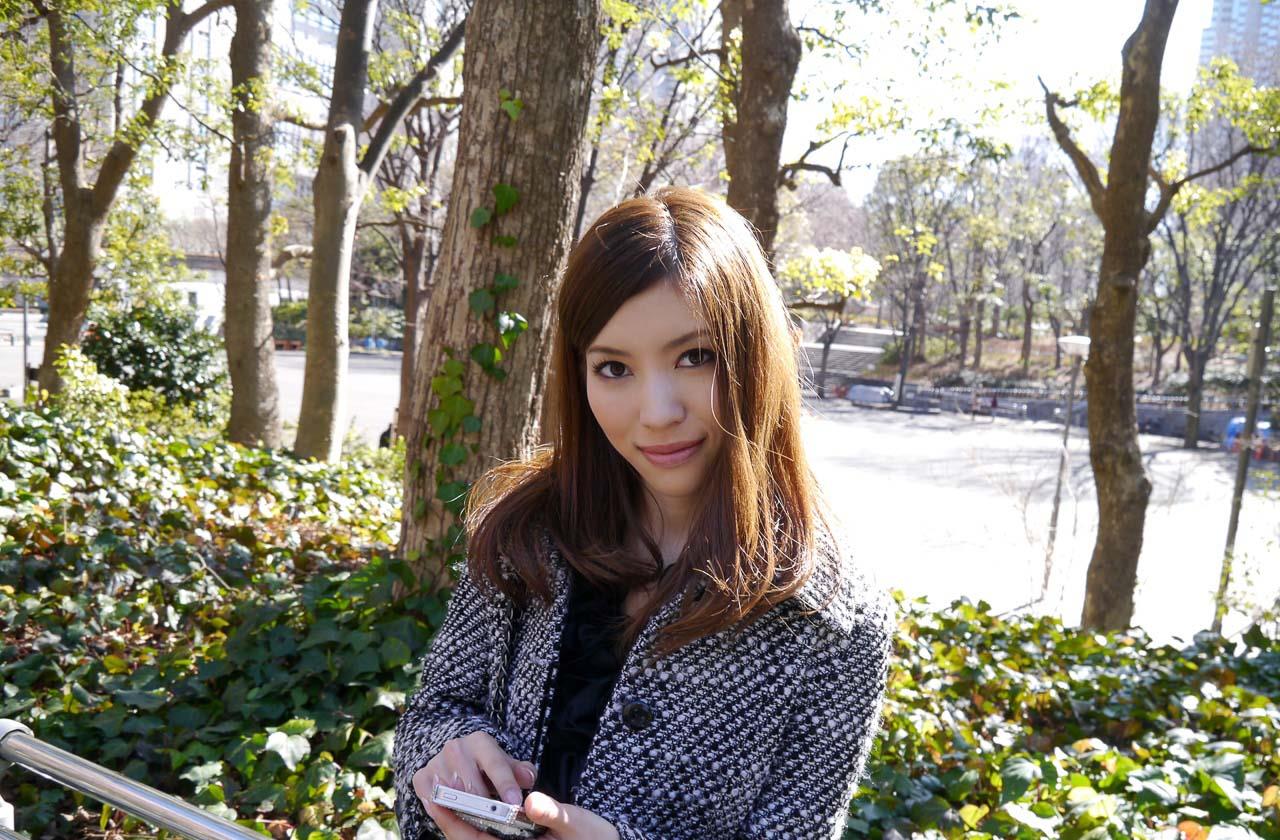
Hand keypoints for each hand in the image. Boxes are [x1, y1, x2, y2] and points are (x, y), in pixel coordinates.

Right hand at [412, 731, 535, 820]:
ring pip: (453, 796)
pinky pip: (433, 801)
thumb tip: (528, 778)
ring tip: (479, 820)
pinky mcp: (421, 777)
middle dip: (487, 807)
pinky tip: (457, 816)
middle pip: (473, 786)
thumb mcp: (505, 764)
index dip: (505, 784)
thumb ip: (519, 771)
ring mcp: (436, 762)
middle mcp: (456, 748)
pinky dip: (444, 812)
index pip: (495, 764)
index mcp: (480, 742)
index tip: (514, 803)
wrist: (453, 759)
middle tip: (499, 821)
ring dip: (466, 812)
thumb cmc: (485, 765)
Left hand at [420, 774, 619, 839]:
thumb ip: (552, 815)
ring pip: (477, 835)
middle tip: (432, 790)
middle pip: (470, 838)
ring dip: (461, 815)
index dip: (454, 823)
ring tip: (443, 790)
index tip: (437, 801)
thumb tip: (529, 802)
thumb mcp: (578, 826)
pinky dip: (477, 815)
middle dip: (450, 817)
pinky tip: (471, 798)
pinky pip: (489, 831)